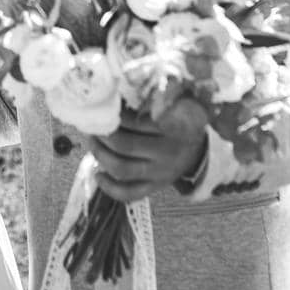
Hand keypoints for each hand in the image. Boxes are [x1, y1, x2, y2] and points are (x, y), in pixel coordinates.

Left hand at [87, 98, 208, 202]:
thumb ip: (150, 105)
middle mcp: (166, 154)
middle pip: (125, 146)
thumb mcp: (171, 112)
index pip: (136, 123)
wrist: (197, 154)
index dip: (116, 117)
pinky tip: (98, 174)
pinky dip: (109, 187)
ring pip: (122, 169)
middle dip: (103, 136)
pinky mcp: (154, 188)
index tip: (105, 109)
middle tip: (93, 127)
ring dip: (101, 156)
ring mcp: (160, 174)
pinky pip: (129, 193)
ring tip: (93, 144)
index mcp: (170, 130)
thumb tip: (115, 96)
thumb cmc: (177, 127)